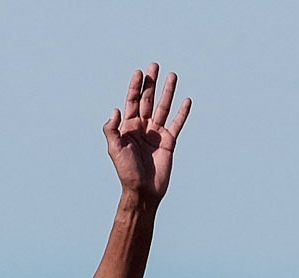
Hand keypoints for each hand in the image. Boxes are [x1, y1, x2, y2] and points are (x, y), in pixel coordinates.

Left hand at [101, 64, 188, 201]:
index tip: (139, 72)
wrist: (143, 190)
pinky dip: (182, 112)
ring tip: (172, 75)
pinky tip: (186, 100)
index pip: (132, 102)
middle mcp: (142, 127)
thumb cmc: (126, 171)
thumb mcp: (115, 149)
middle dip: (151, 83)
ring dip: (168, 91)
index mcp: (128, 127)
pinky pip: (177, 123)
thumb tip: (115, 109)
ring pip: (163, 107)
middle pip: (148, 100)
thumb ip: (112, 130)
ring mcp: (156, 133)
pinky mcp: (169, 141)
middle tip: (154, 65)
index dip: (135, 87)